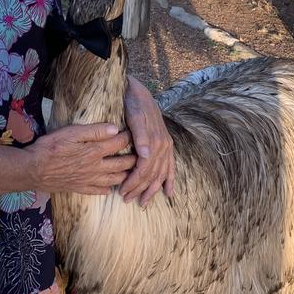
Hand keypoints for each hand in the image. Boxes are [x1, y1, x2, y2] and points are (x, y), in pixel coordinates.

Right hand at [27, 123, 134, 195]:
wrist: (33, 170)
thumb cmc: (50, 147)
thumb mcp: (71, 133)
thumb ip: (94, 131)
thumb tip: (115, 128)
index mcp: (94, 151)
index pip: (120, 143)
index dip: (129, 136)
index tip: (133, 131)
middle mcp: (96, 167)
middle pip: (124, 164)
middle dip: (135, 157)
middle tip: (139, 152)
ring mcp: (90, 180)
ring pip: (116, 179)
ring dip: (126, 174)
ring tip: (130, 168)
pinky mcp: (82, 188)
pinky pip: (102, 191)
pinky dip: (110, 187)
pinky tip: (111, 184)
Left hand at [121, 75, 174, 207]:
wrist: (140, 91)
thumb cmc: (134, 104)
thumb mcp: (134, 116)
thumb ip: (141, 137)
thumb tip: (145, 156)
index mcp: (155, 141)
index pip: (143, 169)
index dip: (133, 182)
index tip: (122, 192)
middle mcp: (163, 146)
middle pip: (151, 175)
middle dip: (139, 189)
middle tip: (127, 199)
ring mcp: (167, 146)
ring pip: (161, 174)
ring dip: (152, 189)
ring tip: (143, 202)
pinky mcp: (167, 144)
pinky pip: (171, 166)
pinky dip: (170, 180)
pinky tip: (168, 192)